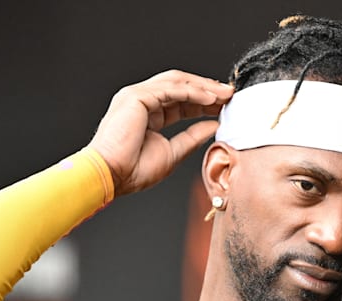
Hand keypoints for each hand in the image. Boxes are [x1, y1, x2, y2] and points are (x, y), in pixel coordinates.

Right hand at [87, 70, 233, 196]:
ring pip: (177, 82)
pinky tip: (210, 98)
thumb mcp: (172, 152)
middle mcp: (141, 101)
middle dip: (206, 88)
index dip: (203, 101)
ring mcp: (136, 96)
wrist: (111, 176)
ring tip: (224, 94)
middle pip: (180, 86)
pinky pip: (171, 88)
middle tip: (229, 94)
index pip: (180, 101)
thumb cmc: (132, 170)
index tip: (224, 106)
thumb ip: (192, 137)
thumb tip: (213, 126)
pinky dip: (193, 91)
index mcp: (147, 114)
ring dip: (203, 86)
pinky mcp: (136, 96)